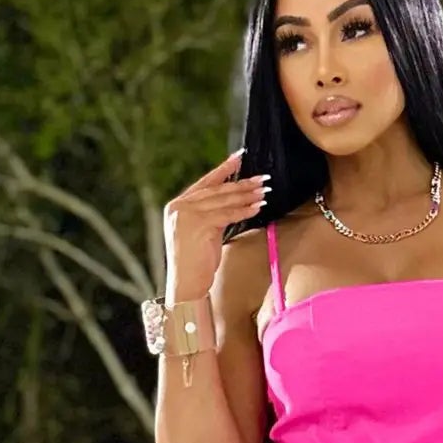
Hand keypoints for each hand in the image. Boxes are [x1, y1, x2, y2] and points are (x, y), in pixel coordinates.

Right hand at [164, 148, 269, 301]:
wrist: (185, 286)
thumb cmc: (195, 264)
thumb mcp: (202, 233)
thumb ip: (211, 215)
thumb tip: (234, 201)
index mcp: (177, 206)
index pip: (204, 183)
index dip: (223, 169)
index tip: (240, 157)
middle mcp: (179, 207)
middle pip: (217, 190)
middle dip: (242, 183)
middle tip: (262, 178)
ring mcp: (187, 214)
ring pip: (223, 200)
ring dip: (247, 195)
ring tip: (264, 191)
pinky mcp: (199, 224)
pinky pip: (227, 214)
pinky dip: (244, 210)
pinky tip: (257, 206)